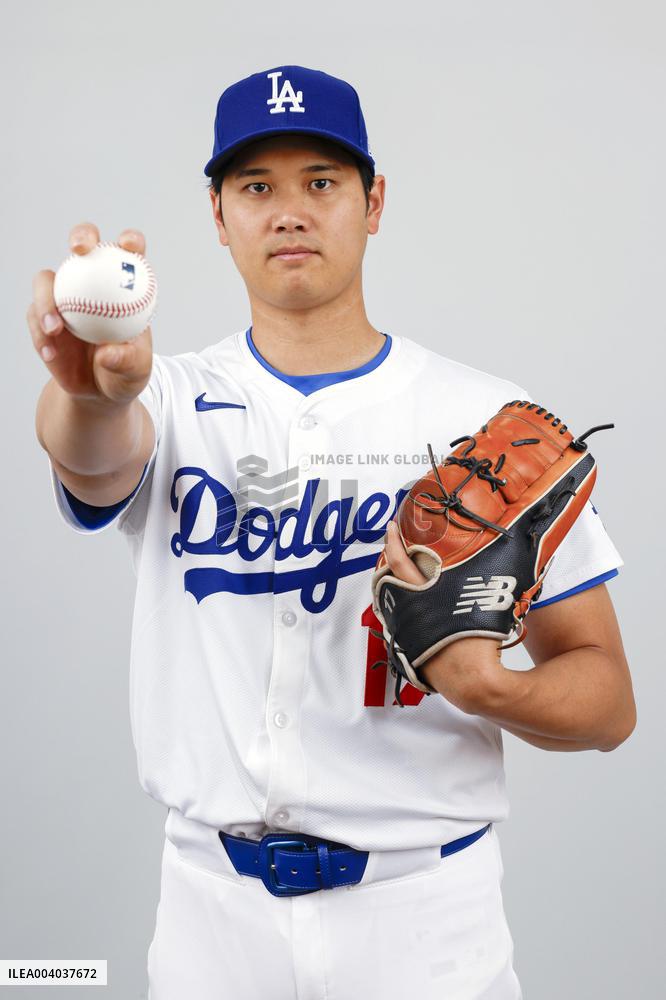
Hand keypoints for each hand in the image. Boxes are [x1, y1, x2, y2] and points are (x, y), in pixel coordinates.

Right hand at [27, 222, 152, 405]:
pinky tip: (50, 353)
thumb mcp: (136, 372)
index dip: (130, 240)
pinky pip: (34, 317)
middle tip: (79, 250)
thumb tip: (107, 353)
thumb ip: (127, 361)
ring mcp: (64, 296)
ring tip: (55, 329)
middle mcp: (91, 282)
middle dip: (81, 236)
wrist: (98, 391)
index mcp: (123, 286)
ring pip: (46, 281)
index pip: (130, 253)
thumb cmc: (125, 374)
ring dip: (47, 300)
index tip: (129, 246)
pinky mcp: (42, 316)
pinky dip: (40, 334)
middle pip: (83, 245)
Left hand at [382, 519, 504, 712]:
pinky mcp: (407, 644)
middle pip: (388, 576)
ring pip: (392, 597)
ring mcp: (404, 628)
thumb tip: (508, 550)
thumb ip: (488, 574)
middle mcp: (408, 610)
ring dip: (395, 582)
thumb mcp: (487, 601)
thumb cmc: (480, 643)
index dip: (393, 540)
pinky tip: (415, 603)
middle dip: (389, 557)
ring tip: (404, 569)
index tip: (391, 527)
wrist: (472, 682)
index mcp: (424, 595)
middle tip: (393, 542)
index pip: (400, 561)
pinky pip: (399, 616)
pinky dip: (402, 604)